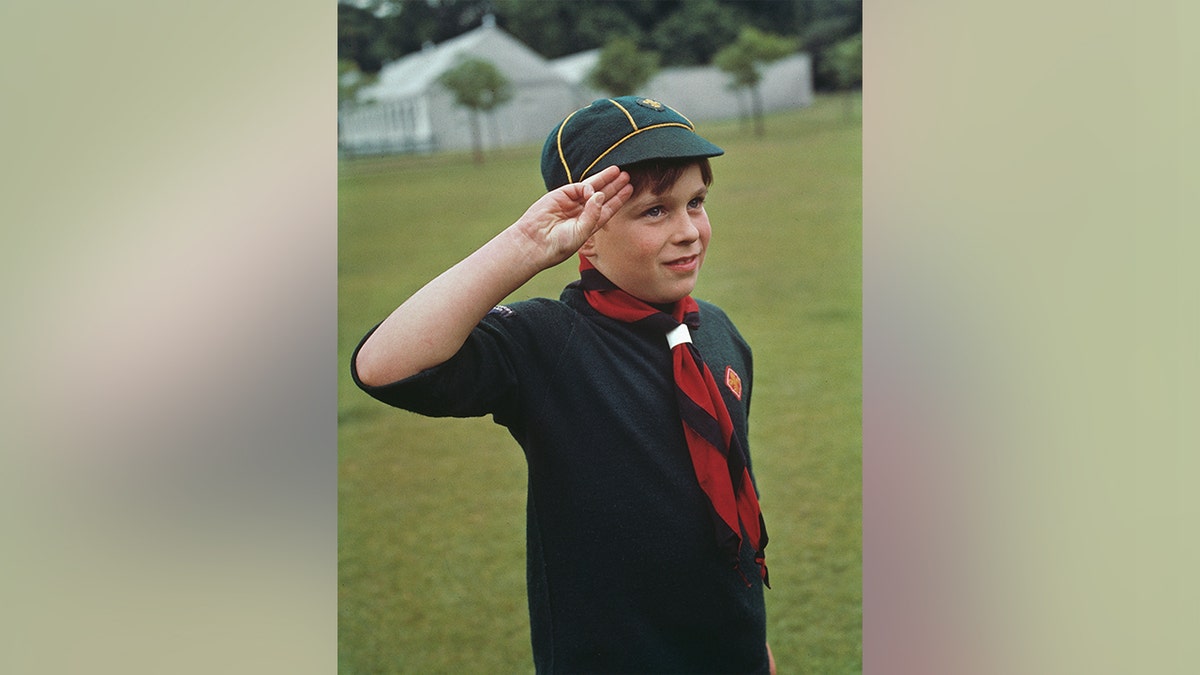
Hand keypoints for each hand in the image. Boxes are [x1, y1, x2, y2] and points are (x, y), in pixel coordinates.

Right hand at [512, 165, 632, 268]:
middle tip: (627, 177)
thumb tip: (600, 194)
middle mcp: (580, 212)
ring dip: (604, 180)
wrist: (534, 242)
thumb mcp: (582, 232)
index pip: (607, 209)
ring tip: (618, 172)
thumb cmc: (558, 244)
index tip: (629, 190)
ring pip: (591, 188)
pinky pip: (577, 187)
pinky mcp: (560, 195)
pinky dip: (587, 187)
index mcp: (588, 224)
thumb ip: (593, 214)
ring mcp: (570, 203)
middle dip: (614, 186)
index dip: (618, 199)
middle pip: (601, 196)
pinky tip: (593, 190)